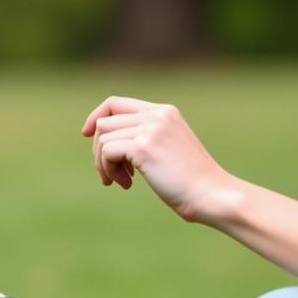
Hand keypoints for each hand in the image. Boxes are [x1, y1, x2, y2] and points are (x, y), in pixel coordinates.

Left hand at [82, 96, 237, 223]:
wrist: (211, 194)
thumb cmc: (190, 182)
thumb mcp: (167, 151)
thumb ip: (144, 139)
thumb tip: (105, 143)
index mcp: (164, 112)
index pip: (116, 103)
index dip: (96, 117)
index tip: (87, 135)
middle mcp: (157, 115)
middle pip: (104, 122)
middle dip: (100, 151)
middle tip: (112, 176)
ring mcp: (151, 129)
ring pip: (103, 137)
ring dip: (104, 164)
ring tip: (122, 182)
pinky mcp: (143, 147)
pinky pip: (107, 152)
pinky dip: (108, 170)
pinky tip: (127, 185)